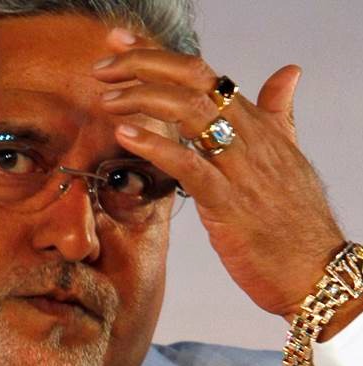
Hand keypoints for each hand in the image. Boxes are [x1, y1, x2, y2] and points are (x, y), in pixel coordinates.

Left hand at [93, 28, 346, 323]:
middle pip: (195, 81)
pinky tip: (126, 135)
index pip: (205, 73)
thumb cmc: (295, 217)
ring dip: (144, 99)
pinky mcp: (230, 204)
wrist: (315, 269)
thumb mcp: (288, 155)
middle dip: (144, 65)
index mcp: (256, 124)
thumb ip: (278, 113)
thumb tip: (289, 73)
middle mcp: (249, 137)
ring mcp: (241, 169)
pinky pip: (191, 166)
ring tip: (108, 99)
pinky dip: (157, 146)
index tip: (121, 42)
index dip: (159, 54)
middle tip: (104, 67)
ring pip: (192, 114)